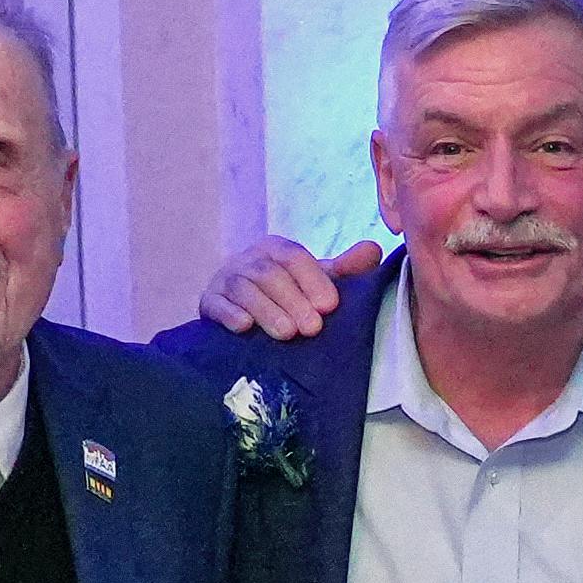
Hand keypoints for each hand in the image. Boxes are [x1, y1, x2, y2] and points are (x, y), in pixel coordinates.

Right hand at [198, 232, 381, 337]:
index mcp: (277, 249)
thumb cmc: (288, 297)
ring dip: (265, 311)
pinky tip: (243, 328)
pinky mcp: (209, 301)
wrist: (243, 313)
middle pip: (270, 274)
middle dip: (292, 301)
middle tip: (313, 329)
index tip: (331, 306)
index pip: (294, 257)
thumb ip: (344, 269)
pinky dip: (229, 314)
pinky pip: (215, 304)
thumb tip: (374, 250)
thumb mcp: (317, 282)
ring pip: (244, 289)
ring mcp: (226, 279)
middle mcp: (249, 259)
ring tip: (286, 334)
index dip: (313, 279)